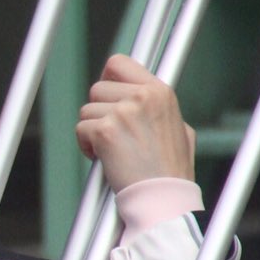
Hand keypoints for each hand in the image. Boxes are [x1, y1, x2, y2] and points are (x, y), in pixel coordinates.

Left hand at [76, 54, 194, 190]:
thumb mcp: (178, 128)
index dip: (108, 78)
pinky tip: (104, 158)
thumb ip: (157, 108)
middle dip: (100, 112)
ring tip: (113, 149)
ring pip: (86, 110)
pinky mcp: (105, 131)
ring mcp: (123, 112)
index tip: (106, 94)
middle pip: (97, 89)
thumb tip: (140, 93)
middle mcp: (142, 96)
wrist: (163, 195)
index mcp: (160, 92)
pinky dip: (86, 146)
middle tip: (113, 134)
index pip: (119, 64)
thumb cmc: (170, 169)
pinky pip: (80, 129)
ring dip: (93, 130)